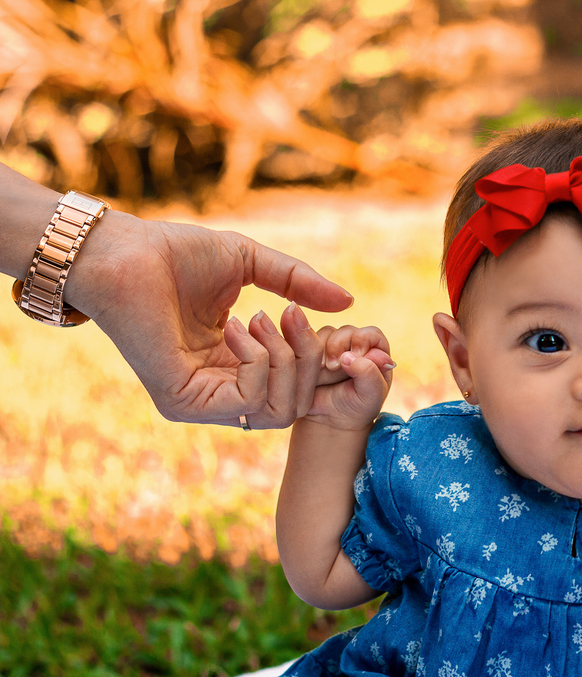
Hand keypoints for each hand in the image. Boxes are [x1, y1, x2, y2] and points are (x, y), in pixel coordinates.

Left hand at [64, 209, 355, 427]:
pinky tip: (237, 325)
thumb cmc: (177, 253)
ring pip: (280, 409)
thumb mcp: (253, 264)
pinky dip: (258, 359)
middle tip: (295, 314)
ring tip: (264, 315)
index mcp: (236, 366)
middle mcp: (220, 392)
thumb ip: (299, 285)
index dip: (326, 362)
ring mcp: (201, 402)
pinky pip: (250, 398)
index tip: (337, 327)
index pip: (299, 386)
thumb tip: (349, 302)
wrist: (122, 251)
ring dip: (287, 358)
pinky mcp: (184, 403)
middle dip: (312, 360)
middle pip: (298, 404)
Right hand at [302, 325, 393, 430]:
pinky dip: (306, 351)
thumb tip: (349, 355)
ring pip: (325, 334)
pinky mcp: (312, 350)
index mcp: (376, 352)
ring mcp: (332, 346)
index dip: (362, 340)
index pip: (371, 334)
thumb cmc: (356, 406)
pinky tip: (309, 368)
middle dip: (338, 345)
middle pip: (346, 331)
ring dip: (321, 349)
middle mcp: (354, 345)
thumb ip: (368, 373)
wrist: (329, 419)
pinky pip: (306, 341)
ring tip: (323, 370)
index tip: (355, 355)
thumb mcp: (371, 395)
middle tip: (333, 366)